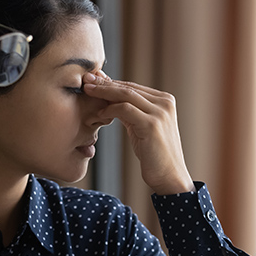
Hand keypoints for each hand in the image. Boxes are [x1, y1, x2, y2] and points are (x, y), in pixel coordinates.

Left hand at [82, 72, 193, 194]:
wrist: (169, 176)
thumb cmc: (153, 154)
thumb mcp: (140, 127)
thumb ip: (130, 111)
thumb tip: (109, 97)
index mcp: (164, 100)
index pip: (133, 87)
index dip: (111, 82)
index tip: (93, 79)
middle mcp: (164, 103)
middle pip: (128, 88)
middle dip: (104, 83)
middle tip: (85, 80)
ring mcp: (160, 112)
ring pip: (126, 95)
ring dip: (103, 92)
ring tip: (87, 91)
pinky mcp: (152, 124)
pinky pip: (125, 110)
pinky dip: (109, 110)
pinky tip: (98, 114)